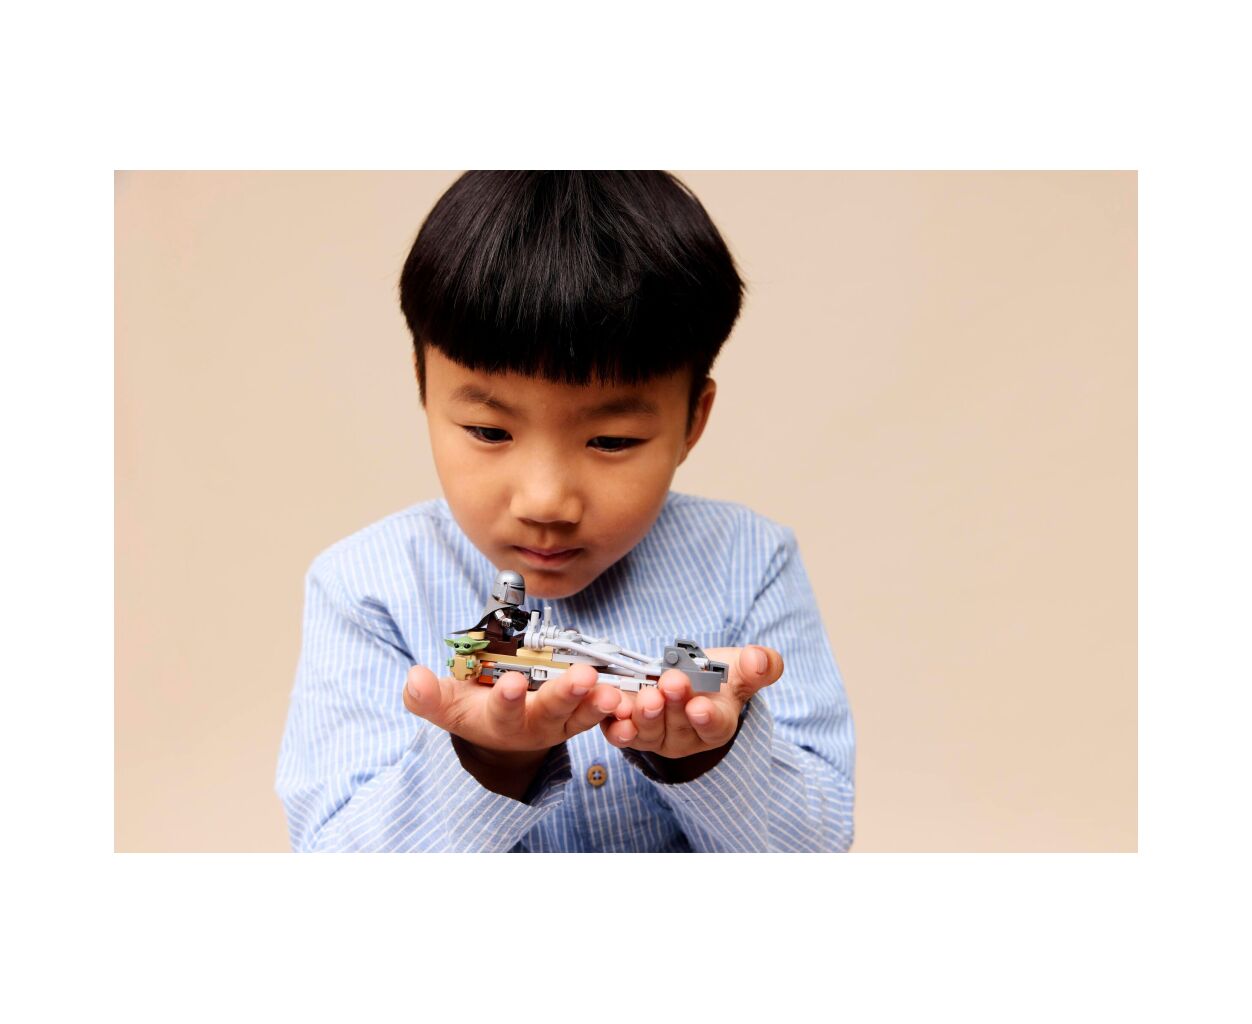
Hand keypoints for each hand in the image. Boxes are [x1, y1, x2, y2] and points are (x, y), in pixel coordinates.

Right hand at [403, 662, 623, 796]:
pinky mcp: (584, 713)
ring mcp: (562, 721)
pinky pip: (605, 711)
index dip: (506, 699)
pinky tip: (636, 694)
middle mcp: (533, 725)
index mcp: (498, 721)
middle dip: (564, 695)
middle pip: (549, 712)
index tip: (510, 683)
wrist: (505, 727)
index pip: (500, 712)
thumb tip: (414, 679)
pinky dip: (620, 706)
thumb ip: (427, 695)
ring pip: (582, 714)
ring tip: (613, 691)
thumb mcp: (445, 704)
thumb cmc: (474, 707)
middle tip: (580, 678)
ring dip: (599, 703)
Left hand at [600, 645, 782, 762]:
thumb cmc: (717, 678)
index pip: (714, 726)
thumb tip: (759, 660)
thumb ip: (759, 665)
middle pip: (679, 725)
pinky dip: (616, 725)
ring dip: (645, 714)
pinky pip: (620, 733)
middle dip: (675, 704)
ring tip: (646, 696)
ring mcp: (656, 735)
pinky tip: (615, 712)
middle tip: (672, 682)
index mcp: (716, 724)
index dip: (707, 718)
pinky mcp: (630, 730)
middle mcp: (686, 736)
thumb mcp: (741, 668)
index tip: (701, 707)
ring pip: (649, 730)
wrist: (685, 680)